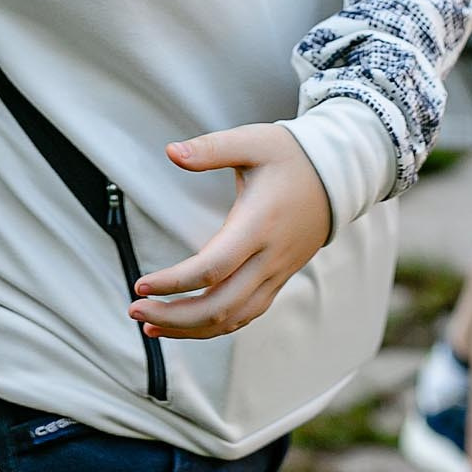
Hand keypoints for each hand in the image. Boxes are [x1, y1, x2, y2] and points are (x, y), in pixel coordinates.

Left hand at [130, 123, 328, 340]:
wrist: (337, 176)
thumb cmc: (290, 156)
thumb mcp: (253, 142)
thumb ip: (211, 148)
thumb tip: (171, 152)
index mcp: (258, 225)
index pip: (212, 269)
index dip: (174, 283)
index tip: (141, 284)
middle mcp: (269, 258)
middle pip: (220, 307)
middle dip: (173, 317)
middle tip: (134, 310)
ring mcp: (276, 274)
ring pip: (232, 319)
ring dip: (189, 329)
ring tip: (150, 324)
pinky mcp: (277, 279)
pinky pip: (245, 315)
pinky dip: (214, 326)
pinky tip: (185, 324)